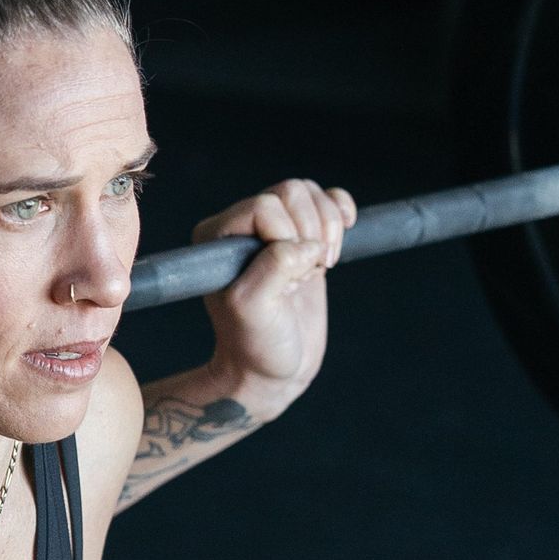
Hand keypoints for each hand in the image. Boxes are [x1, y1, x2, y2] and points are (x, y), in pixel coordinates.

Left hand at [191, 176, 356, 413]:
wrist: (276, 367)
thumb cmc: (255, 343)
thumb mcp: (254, 309)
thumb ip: (274, 268)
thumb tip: (306, 245)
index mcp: (216, 236)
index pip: (263, 206)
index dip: (285, 237)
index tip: (286, 279)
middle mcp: (242, 226)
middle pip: (291, 192)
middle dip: (310, 233)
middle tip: (303, 277)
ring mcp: (275, 229)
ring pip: (310, 193)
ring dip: (328, 228)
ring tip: (319, 267)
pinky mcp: (304, 236)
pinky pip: (328, 200)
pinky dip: (341, 213)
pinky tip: (342, 237)